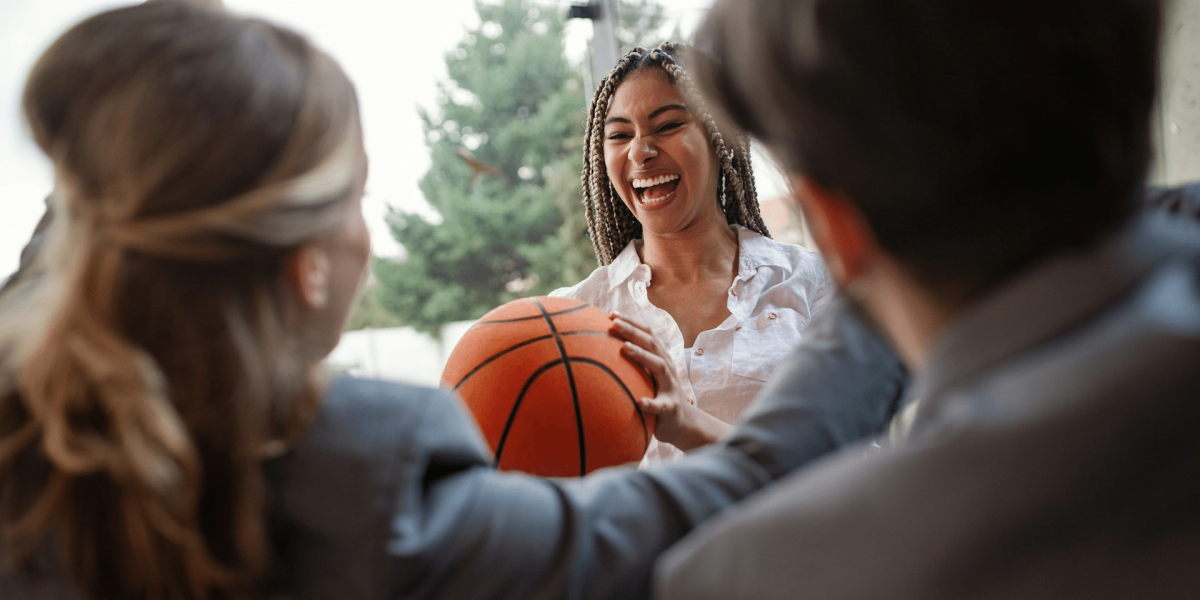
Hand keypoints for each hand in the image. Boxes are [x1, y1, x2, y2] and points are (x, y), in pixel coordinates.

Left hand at [609, 313, 731, 451]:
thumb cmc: (657, 395)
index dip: (631, 322)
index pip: (646, 335)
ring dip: (642, 356)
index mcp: (659, 358)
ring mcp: (670, 386)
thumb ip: (632, 363)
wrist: (682, 423)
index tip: (611, 314)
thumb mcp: (646, 376)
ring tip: (624, 348)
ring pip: (658, 367)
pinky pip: (661, 405)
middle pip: (651, 344)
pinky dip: (651, 404)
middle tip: (613, 323)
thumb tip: (601, 352)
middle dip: (632, 331)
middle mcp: (666, 367)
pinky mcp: (671, 407)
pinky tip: (639, 403)